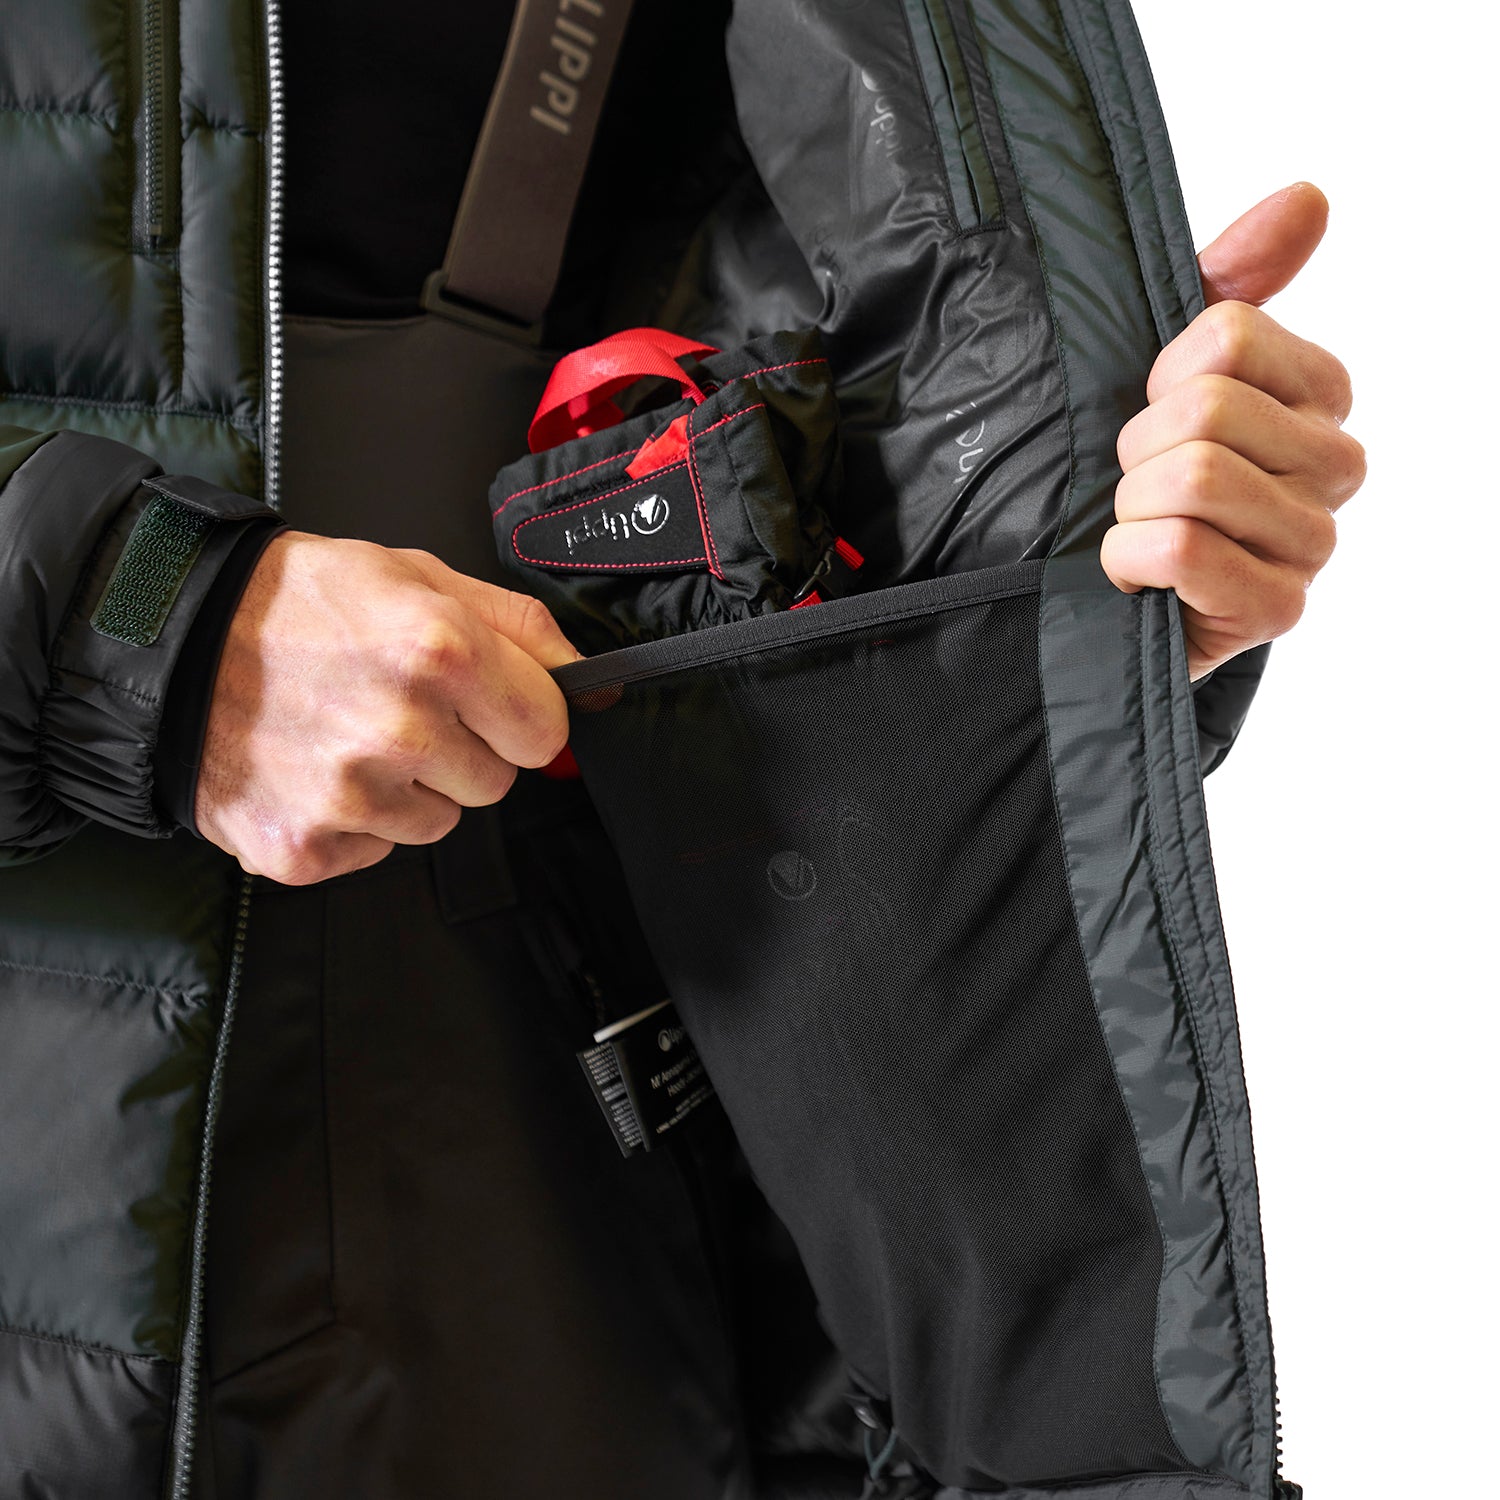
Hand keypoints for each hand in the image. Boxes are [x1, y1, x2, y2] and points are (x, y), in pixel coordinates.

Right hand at [195, 532, 579, 884]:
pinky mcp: (305, 848)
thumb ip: (519, 629)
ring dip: (408, 787)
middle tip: (398, 705)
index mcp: (437, 651)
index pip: (546, 729)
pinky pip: (376, 850)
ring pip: (439, 822)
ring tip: (348, 731)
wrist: (171, 641)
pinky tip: (314, 767)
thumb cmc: (302, 603)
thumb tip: (592, 682)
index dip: (519, 713)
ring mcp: (348, 796)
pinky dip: (352, 820)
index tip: (484, 700)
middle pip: (497, 783)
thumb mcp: (419, 577)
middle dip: (462, 748)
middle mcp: (398, 729)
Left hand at [1101, 182, 1365, 677]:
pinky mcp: (1277, 607)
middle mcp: (1335, 464)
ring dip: (1130, 507)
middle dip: (1138, 449)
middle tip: (1135, 485)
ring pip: (1195, 477)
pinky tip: (1136, 574)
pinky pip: (1182, 547)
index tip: (1150, 416)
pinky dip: (1128, 558)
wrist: (1105, 596)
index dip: (1159, 379)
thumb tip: (1307, 198)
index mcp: (1319, 394)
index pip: (1228, 338)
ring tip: (1137, 529)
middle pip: (1207, 408)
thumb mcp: (1168, 371)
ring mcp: (1313, 542)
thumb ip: (1232, 283)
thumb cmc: (1143, 477)